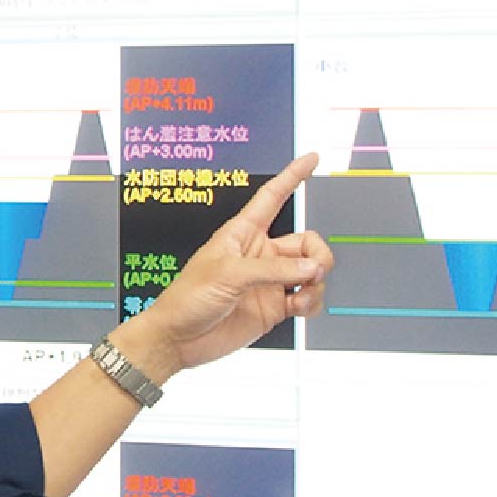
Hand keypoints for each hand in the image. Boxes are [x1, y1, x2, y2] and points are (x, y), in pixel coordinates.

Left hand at [123, 153, 332, 376]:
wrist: (179, 338)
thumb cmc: (188, 297)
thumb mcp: (228, 275)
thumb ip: (273, 271)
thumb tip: (312, 269)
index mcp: (242, 234)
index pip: (272, 197)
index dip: (292, 176)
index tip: (312, 158)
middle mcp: (259, 254)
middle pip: (306, 241)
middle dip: (318, 253)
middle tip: (314, 271)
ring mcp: (268, 281)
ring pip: (310, 270)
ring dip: (316, 282)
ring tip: (302, 296)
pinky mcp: (273, 307)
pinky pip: (306, 297)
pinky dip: (311, 302)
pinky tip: (301, 308)